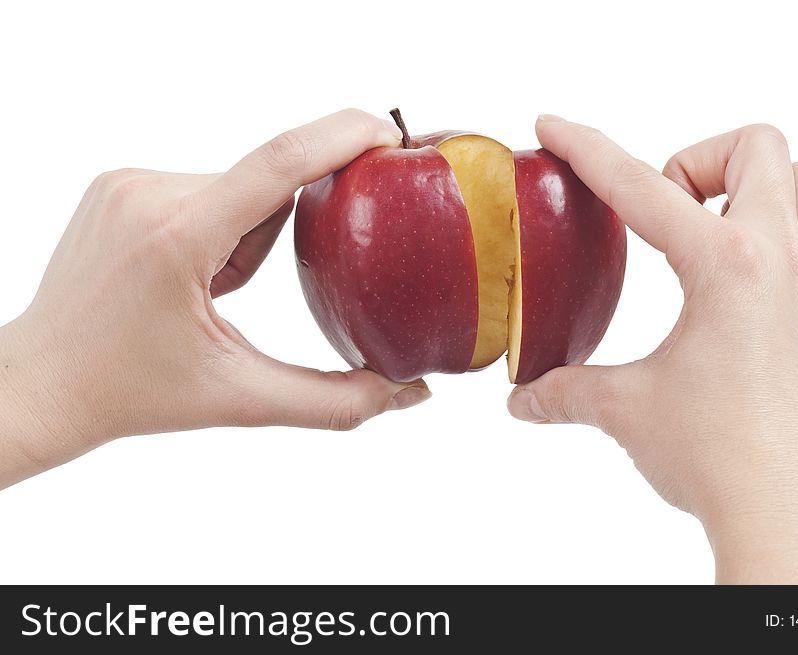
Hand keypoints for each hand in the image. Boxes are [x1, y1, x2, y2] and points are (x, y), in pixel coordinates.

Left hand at [0, 109, 429, 489]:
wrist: (44, 383)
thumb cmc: (132, 392)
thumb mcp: (241, 398)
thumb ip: (335, 401)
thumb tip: (412, 393)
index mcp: (178, 239)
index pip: (279, 162)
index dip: (344, 137)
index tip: (390, 135)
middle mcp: (148, 193)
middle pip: (264, 189)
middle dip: (270, 241)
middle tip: (223, 300)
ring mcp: (127, 181)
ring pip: (235, 187)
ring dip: (241, 234)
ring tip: (198, 291)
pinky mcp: (117, 181)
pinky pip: (202, 186)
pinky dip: (212, 224)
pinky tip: (176, 272)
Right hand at [508, 116, 797, 582]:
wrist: (788, 512)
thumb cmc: (718, 457)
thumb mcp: (625, 409)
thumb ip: (565, 392)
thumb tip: (524, 398)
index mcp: (724, 266)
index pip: (639, 185)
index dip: (586, 148)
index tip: (555, 128)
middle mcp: (780, 259)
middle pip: (757, 145)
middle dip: (698, 159)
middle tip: (663, 210)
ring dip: (755, 186)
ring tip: (711, 232)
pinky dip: (797, 232)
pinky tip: (757, 275)